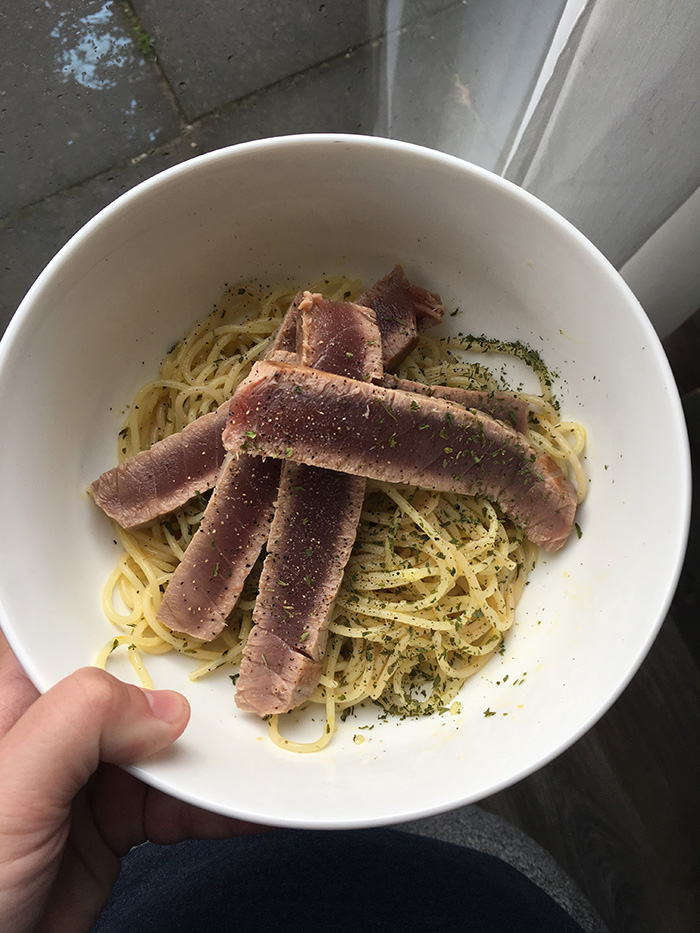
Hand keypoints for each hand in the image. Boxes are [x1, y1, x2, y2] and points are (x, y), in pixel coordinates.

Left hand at [0, 631, 260, 932]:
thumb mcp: (12, 784)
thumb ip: (84, 721)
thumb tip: (169, 707)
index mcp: (18, 691)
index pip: (80, 626)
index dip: (140, 610)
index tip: (203, 598)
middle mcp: (56, 723)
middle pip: (141, 681)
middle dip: (197, 682)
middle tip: (256, 677)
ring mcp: (87, 772)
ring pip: (168, 742)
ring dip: (218, 751)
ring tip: (266, 748)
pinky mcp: (112, 820)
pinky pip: (177, 801)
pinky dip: (216, 806)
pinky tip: (248, 807)